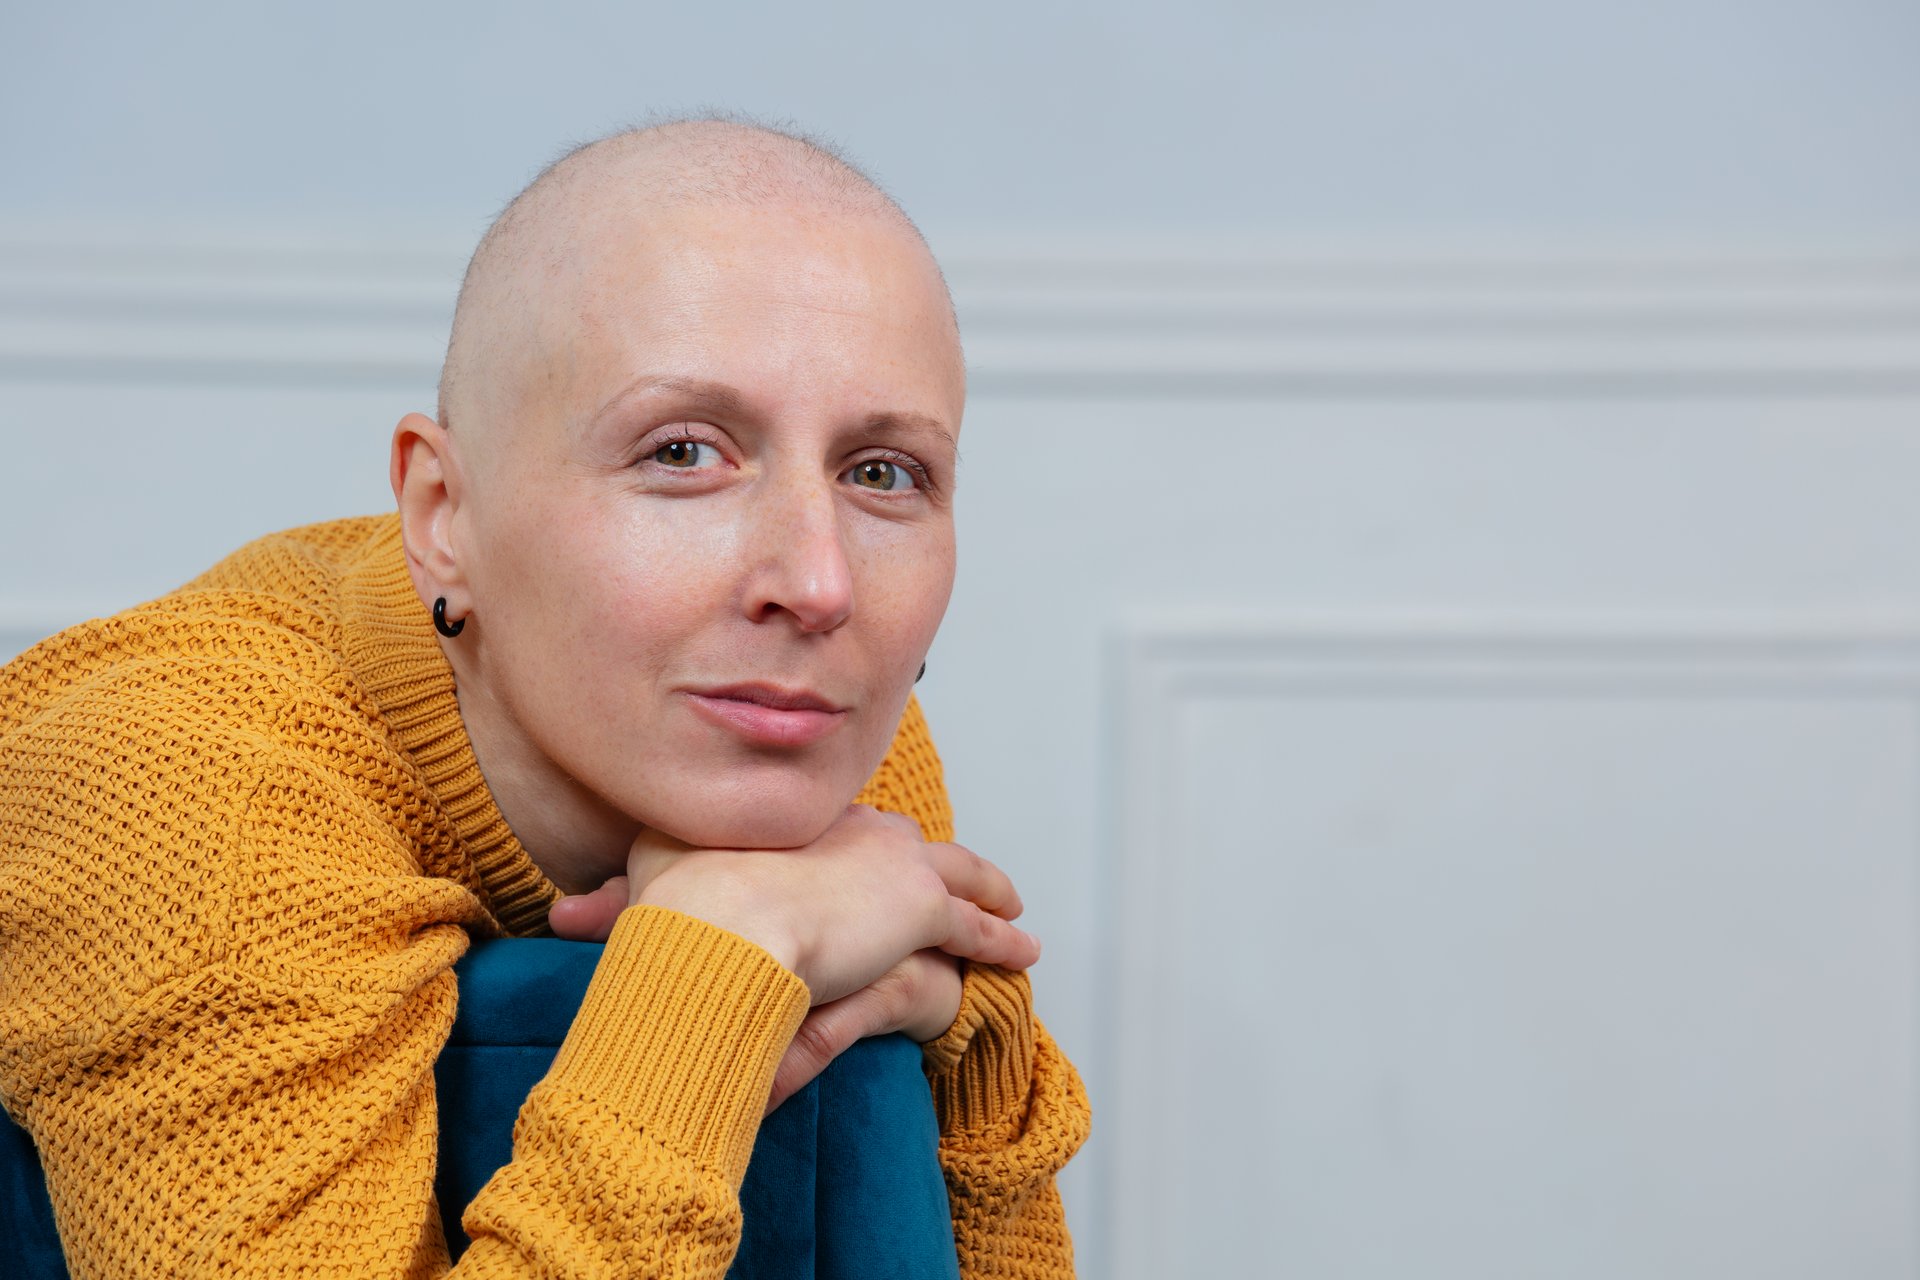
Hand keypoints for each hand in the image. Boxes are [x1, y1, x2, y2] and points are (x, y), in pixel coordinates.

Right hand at [547, 805, 1036, 1105]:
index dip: (854, 848)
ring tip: (1010, 904)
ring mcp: (894, 862)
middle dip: (926, 859)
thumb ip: (620, 895)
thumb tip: (563, 913)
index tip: (862, 858)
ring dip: (985, 890)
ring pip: (957, 872)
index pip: (840, 829)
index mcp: (795, 820)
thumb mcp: (648, 884)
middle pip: (904, 840)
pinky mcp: (925, 906)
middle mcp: (852, 827)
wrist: (726, 921)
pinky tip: (1024, 945)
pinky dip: (1002, 934)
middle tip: (950, 873)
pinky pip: (977, 923)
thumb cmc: (682, 903)